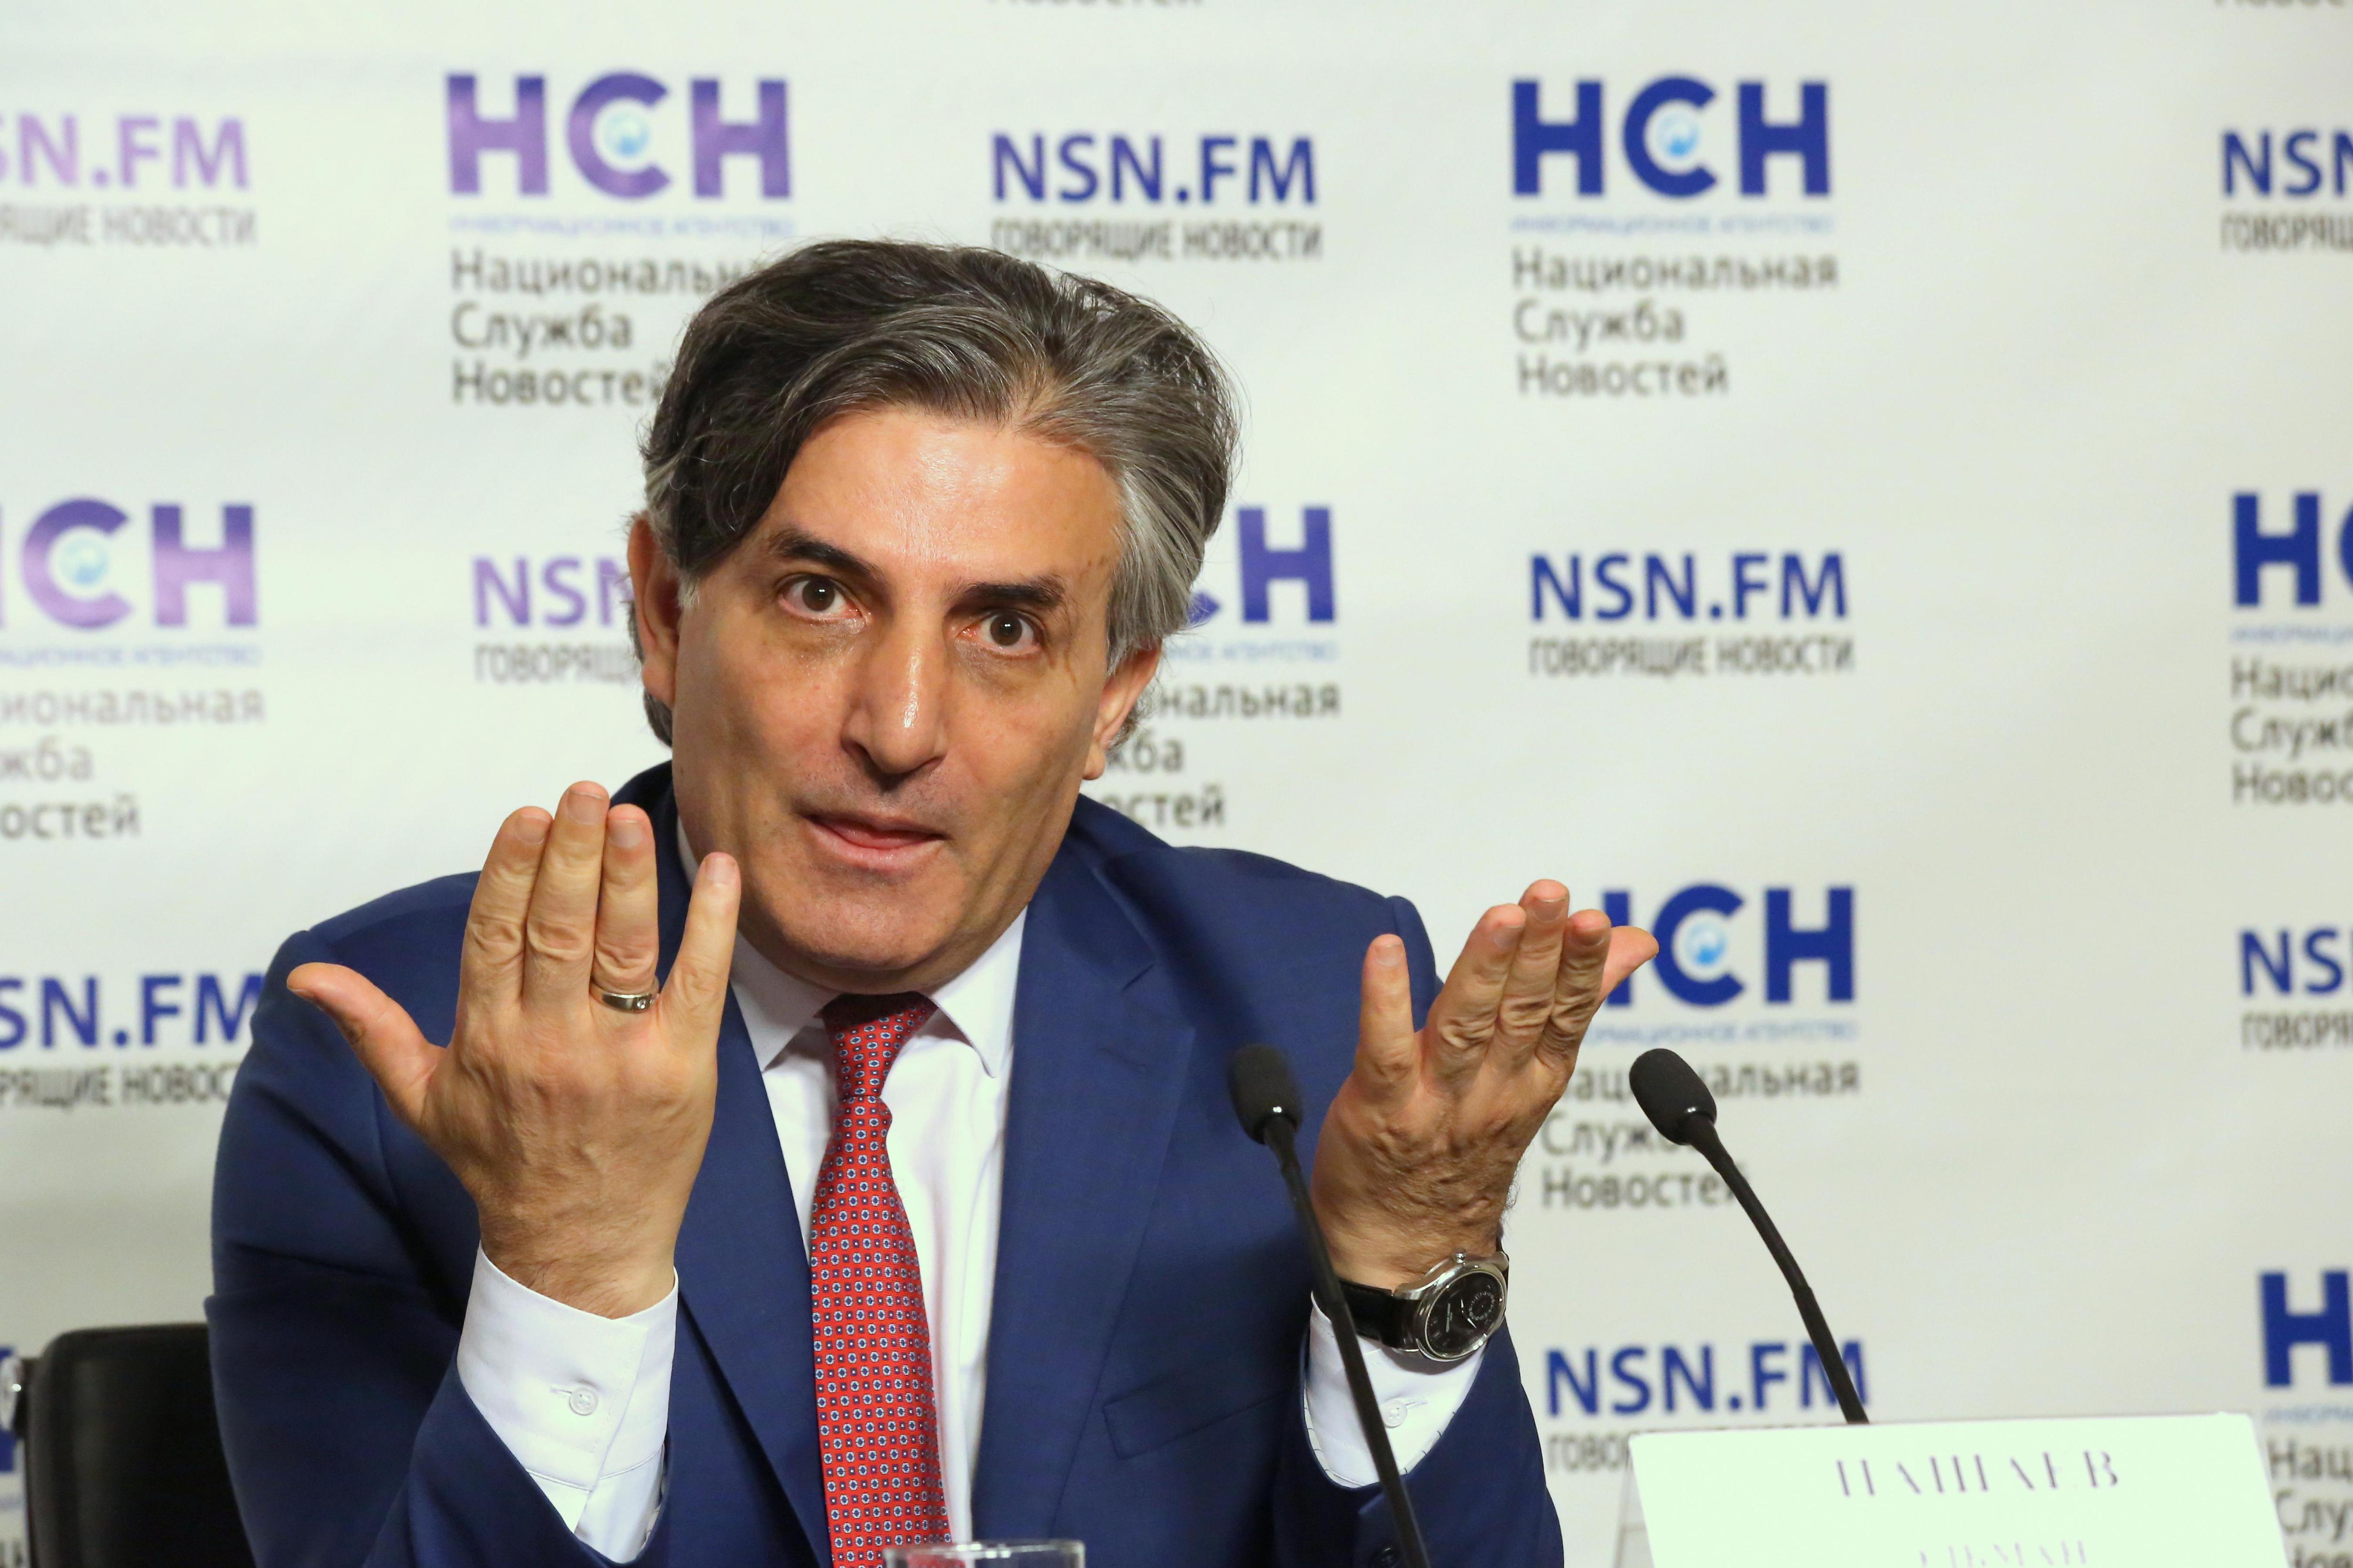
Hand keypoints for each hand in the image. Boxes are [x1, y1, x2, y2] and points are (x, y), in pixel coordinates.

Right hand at [288, 783, 739, 1316]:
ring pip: (623, 948)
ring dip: (629, 876)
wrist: (579, 1248)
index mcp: (488, 1040)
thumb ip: (370, 1028)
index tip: (526, 815)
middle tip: (583, 793)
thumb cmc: (500, 1165)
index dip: (511, 871)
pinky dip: (710, 924)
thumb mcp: (423, 1100)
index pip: (494, 937)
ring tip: (631, 814)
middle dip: (571, 856)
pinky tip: (719, 870)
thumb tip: (305, 974)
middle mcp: (550, 1044)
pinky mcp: (681, 1069)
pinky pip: (698, 983)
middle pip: (558, 930)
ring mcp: (619, 1056)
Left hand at [1311, 882, 1657, 1288]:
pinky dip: (1385, 999)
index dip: (1582, 966)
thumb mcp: (1534, 1078)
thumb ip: (1574, 1001)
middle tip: (1549, 898)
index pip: (1567, 1014)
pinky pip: (1385, 1050)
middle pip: (1523, 1013)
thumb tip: (1632, 942)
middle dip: (1539, 952)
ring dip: (1485, 967)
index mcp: (1533, 1079)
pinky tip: (1385, 952)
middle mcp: (1493, 1090)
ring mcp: (1437, 1101)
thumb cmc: (1462, 1150)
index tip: (1593, 919)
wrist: (1405, 1247)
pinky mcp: (1381, 1108)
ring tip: (1501, 918)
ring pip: (1467, 1025)